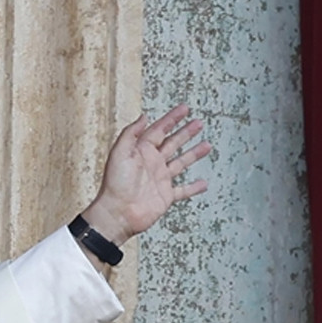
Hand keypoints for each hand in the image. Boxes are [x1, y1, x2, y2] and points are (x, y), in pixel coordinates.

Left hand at [81, 104, 211, 242]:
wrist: (118, 213)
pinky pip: (183, 190)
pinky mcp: (165, 196)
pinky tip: (203, 183)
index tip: (184, 109)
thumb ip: (130, 133)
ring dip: (194, 154)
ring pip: (181, 163)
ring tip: (206, 145)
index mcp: (141, 151)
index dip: (171, 118)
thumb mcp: (120, 153)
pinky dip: (194, 187)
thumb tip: (143, 116)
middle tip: (197, 122)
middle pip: (172, 143)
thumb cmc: (115, 185)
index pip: (159, 130)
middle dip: (185, 132)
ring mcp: (160, 180)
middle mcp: (152, 164)